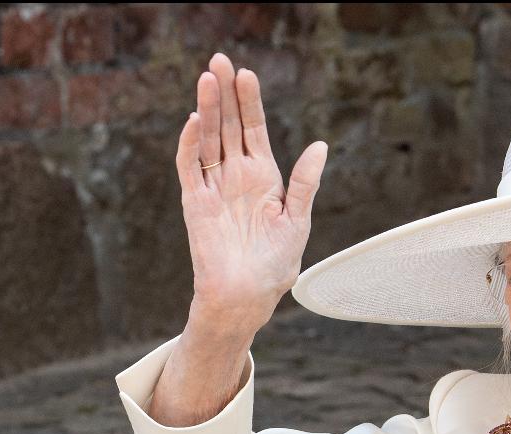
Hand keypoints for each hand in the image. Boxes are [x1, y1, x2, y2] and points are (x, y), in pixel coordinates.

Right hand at [176, 51, 327, 332]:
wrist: (247, 296)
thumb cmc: (275, 266)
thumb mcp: (298, 221)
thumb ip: (305, 184)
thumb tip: (320, 145)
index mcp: (263, 179)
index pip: (253, 131)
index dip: (249, 103)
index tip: (247, 74)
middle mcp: (236, 177)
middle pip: (227, 126)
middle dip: (224, 94)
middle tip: (220, 60)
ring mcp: (214, 188)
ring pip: (207, 139)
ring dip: (206, 109)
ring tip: (208, 77)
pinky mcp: (195, 203)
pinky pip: (189, 167)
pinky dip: (190, 145)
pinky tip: (195, 121)